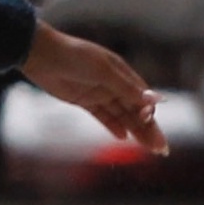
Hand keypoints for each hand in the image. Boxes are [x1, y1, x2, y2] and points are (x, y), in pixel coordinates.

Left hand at [23, 23, 164, 152]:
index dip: (150, 113)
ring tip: (149, 148)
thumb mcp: (104, 72)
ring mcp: (98, 93)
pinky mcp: (83, 101)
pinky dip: (113, 126)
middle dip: (149, 129)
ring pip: (122, 116)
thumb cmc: (74, 57)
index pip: (142, 97)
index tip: (153, 127)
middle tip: (162, 149)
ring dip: (135, 131)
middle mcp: (113, 83)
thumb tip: (156, 99)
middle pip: (135, 110)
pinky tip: (123, 138)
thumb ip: (128, 88)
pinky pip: (103, 116)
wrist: (41, 55)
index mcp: (122, 72)